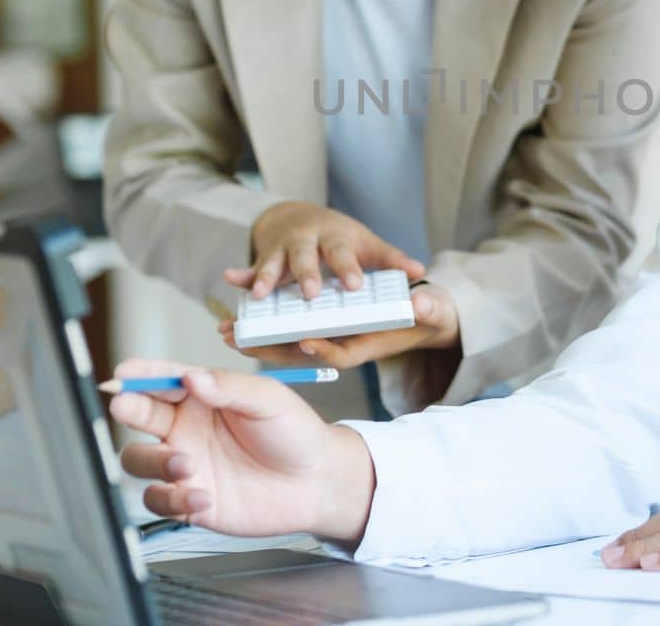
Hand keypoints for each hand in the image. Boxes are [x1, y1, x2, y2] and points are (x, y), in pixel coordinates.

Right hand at [108, 359, 376, 540]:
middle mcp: (187, 428)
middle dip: (129, 408)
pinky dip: (172, 498)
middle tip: (126, 406)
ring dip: (152, 461)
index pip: (164, 380)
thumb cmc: (295, 433)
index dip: (141, 374)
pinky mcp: (189, 499)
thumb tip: (192, 378)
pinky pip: (159, 499)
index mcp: (204, 396)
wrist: (317, 483)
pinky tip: (203, 496)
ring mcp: (185, 464)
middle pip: (140, 415)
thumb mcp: (270, 400)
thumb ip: (230, 388)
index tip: (123, 372)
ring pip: (138, 460)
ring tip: (185, 464)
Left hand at [219, 282, 460, 368]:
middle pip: (303, 349)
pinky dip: (266, 317)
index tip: (305, 342)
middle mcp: (342, 343)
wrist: (422, 317)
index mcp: (367, 345)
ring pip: (288, 339)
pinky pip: (288, 325)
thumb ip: (428, 309)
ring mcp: (328, 337)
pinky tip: (240, 306)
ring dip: (259, 336)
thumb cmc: (428, 316)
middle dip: (273, 346)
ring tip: (227, 332)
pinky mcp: (320, 326)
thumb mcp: (433, 311)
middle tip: (241, 341)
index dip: (323, 350)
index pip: (341, 354)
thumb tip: (422, 304)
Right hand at [229, 201, 426, 299]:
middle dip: (306, 274)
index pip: (343, 253)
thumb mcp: (365, 242)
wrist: (298, 215)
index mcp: (335, 238)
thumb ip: (390, 259)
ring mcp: (282, 248)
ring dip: (266, 277)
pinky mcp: (263, 256)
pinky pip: (249, 269)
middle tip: (310, 293)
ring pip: (273, 263)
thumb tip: (420, 272)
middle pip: (306, 257)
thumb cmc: (339, 236)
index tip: (354, 286)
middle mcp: (307, 240)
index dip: (348, 269)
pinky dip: (240, 276)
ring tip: (261, 295)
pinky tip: (229, 279)